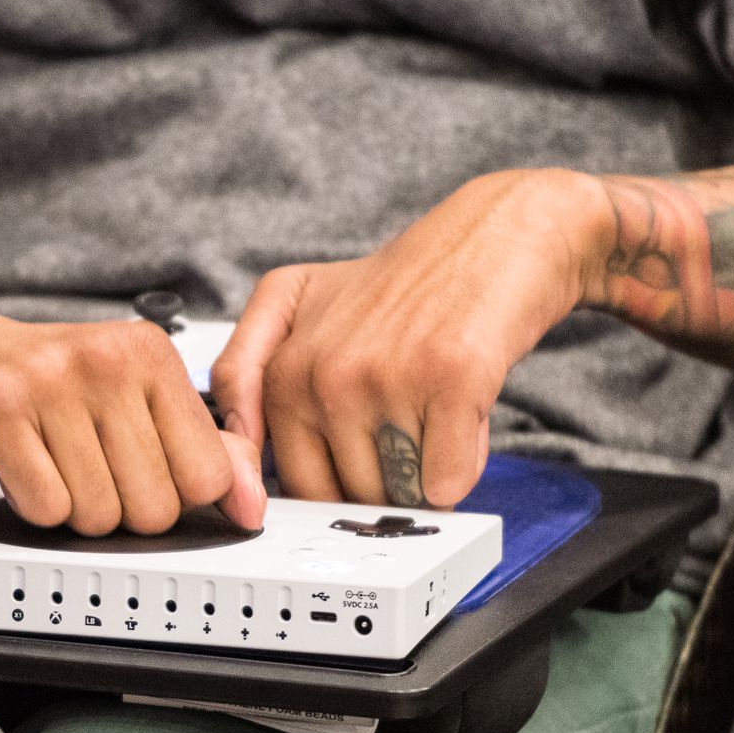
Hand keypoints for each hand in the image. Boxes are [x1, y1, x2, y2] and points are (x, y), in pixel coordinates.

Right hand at [0, 281, 267, 534]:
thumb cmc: (27, 382)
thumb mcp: (122, 401)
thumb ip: (195, 447)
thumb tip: (251, 503)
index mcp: (149, 353)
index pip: (207, 473)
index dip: (173, 496)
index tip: (138, 473)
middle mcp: (105, 358)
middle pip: (155, 506)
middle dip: (118, 509)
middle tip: (79, 466)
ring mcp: (50, 382)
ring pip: (101, 514)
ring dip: (70, 508)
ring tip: (46, 460)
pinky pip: (47, 508)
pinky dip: (30, 505)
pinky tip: (16, 465)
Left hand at [212, 169, 609, 507]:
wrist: (493, 238)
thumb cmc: (400, 285)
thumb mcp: (294, 304)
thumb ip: (244, 374)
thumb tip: (239, 463)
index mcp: (282, 365)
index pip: (284, 479)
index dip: (319, 494)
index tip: (332, 486)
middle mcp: (323, 371)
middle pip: (344, 494)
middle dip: (379, 481)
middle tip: (402, 425)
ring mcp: (384, 377)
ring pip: (397, 493)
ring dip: (424, 472)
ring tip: (431, 408)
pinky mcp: (449, 381)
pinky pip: (446, 480)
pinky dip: (462, 466)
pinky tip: (461, 415)